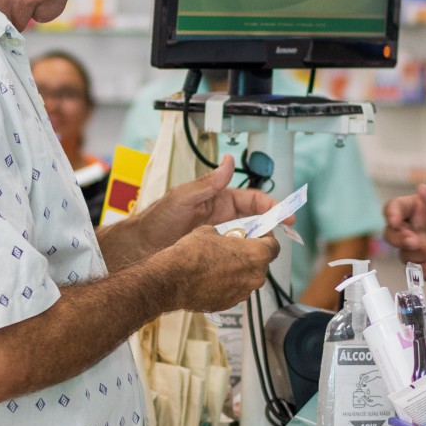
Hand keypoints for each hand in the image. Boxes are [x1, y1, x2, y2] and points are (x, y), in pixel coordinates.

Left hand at [134, 156, 275, 247]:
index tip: (286, 215)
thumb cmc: (157, 219)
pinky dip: (244, 257)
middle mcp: (222, 216)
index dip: (272, 206)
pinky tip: (249, 264)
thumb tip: (228, 161)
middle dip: (272, 227)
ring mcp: (219, 235)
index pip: (253, 201)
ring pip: (247, 238)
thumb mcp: (182, 198)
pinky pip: (234, 253)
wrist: (139, 247)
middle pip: (256, 220)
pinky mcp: (213, 251)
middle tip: (281, 239)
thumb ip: (208, 183)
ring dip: (259, 244)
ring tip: (267, 254)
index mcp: (219, 199)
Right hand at [164, 227, 279, 313]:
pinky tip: (212, 277)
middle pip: (262, 263)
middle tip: (235, 248)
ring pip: (248, 278)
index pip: (274, 245)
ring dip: (240, 271)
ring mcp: (243, 293)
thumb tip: (225, 239)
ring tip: (220, 263)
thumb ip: (227, 236)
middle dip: (251, 255)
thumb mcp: (211, 231)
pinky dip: (228, 283)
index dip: (266, 238)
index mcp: (257, 255)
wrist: (173, 280)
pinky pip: (235, 290)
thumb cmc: (193, 253)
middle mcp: (255, 276)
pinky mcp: (229, 304)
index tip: (257, 235)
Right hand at [383, 184, 425, 280]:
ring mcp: (422, 251)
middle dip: (398, 238)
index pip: (395, 209)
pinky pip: (418, 273)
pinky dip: (425, 270)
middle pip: (391, 235)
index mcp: (419, 209)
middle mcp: (416, 230)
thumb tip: (421, 189)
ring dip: (419, 254)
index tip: (395, 220)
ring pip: (404, 255)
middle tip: (414, 240)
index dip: (391, 214)